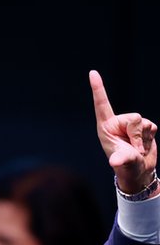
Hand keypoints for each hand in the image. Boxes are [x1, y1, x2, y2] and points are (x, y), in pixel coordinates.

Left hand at [90, 70, 157, 192]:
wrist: (139, 172)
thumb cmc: (125, 168)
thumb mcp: (122, 163)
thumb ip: (121, 160)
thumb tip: (115, 161)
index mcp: (105, 127)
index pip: (101, 104)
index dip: (98, 88)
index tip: (92, 72)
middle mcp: (117, 123)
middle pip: (134, 117)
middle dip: (137, 135)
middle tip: (133, 148)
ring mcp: (130, 125)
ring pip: (144, 121)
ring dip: (143, 138)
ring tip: (137, 148)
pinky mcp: (143, 127)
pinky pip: (152, 126)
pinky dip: (150, 137)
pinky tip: (143, 145)